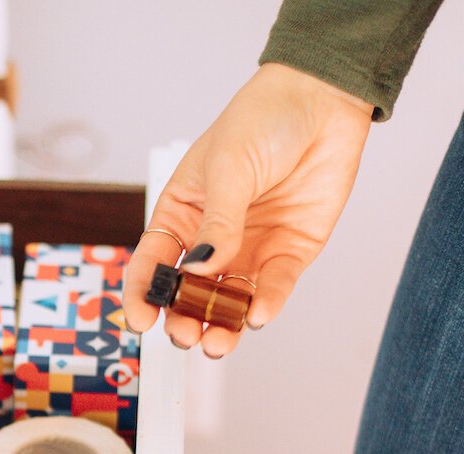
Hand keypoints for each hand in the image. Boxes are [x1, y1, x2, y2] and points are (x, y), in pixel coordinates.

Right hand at [123, 63, 372, 357]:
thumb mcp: (228, 167)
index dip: (143, 293)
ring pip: (228, 300)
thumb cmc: (262, 118)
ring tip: (218, 343)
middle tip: (185, 335)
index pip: (153, 261)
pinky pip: (272, 287)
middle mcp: (212, 238)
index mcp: (182, 213)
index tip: (141, 320)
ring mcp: (249, 248)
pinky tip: (257, 315)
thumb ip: (217, 223)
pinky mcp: (288, 252)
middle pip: (189, 292)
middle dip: (184, 318)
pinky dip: (264, 305)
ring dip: (221, 324)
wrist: (323, 100)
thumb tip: (198, 270)